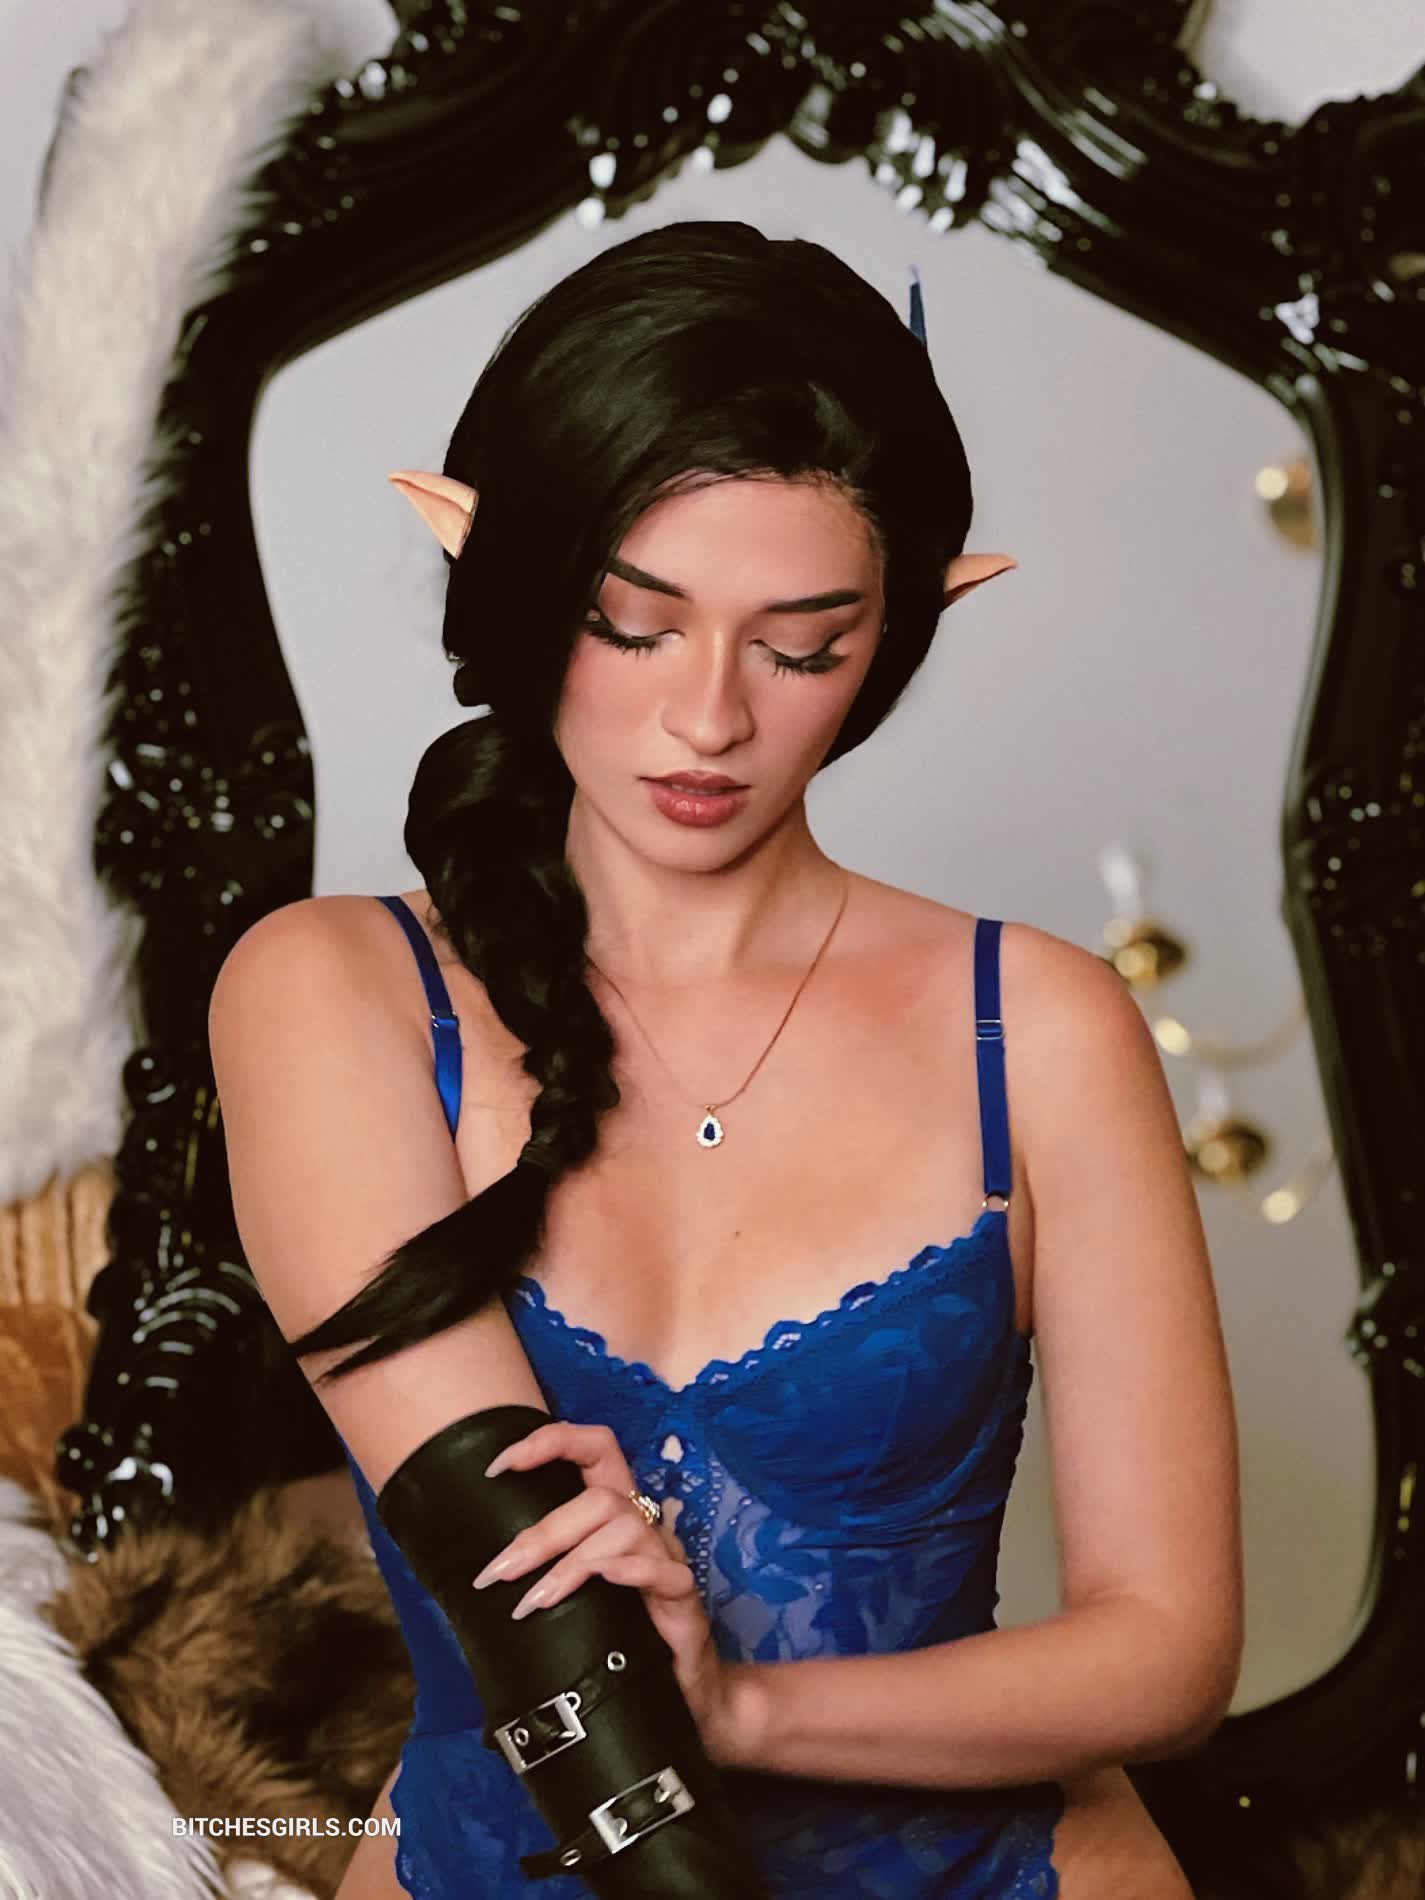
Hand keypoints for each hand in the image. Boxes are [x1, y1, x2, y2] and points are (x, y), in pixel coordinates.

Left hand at [471, 1419, 739, 1759]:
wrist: (682, 1694)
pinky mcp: (684, 1599)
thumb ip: (545, 1573)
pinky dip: (629, 1570)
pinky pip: (662, 1570)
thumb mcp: (578, 1598)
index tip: (496, 1468)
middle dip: (543, 1531)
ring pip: (623, 1528)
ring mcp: (666, 1560)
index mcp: (615, 1514)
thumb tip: (480, 1575)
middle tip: (500, 1572)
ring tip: (535, 1602)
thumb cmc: (624, 1639)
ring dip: (572, 1562)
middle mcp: (644, 1527)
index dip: (550, 1443)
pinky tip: (604, 1581)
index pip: (594, 1449)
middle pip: (600, 1496)